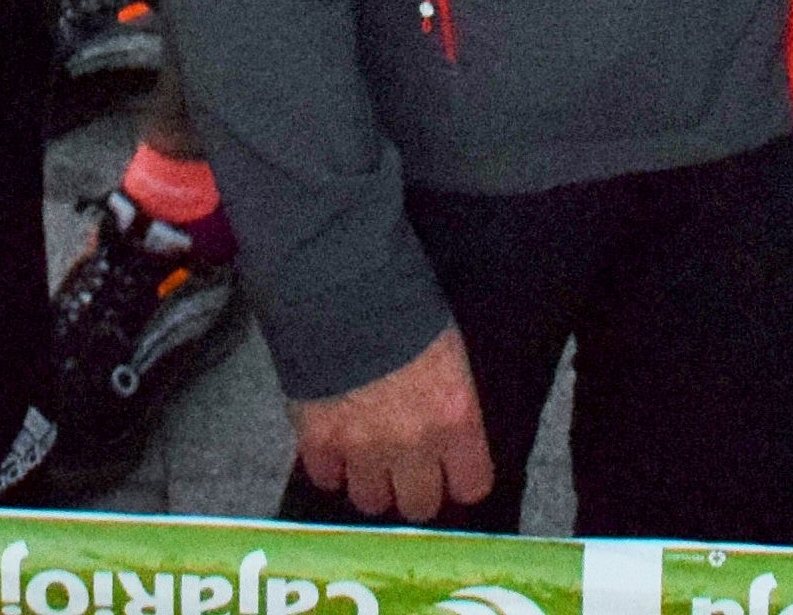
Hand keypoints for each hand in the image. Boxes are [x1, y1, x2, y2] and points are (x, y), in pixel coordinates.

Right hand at [290, 327, 495, 522]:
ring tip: (366, 459)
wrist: (342, 285)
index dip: (459, 479)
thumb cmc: (404, 307)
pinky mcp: (320, 441)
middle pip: (419, 506)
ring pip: (371, 502)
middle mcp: (414, 444)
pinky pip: (327, 479)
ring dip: (370, 482)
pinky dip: (330, 467)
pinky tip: (333, 446)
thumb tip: (446, 433)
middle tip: (405, 469)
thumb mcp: (448, 353)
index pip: (472, 485)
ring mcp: (364, 447)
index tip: (451, 472)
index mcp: (455, 418)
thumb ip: (449, 404)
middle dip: (413, 488)